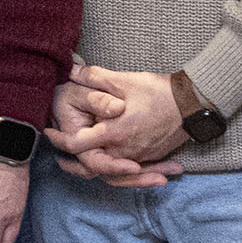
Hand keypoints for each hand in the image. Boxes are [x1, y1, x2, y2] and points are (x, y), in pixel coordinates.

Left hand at [44, 64, 185, 186]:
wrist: (191, 105)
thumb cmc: (157, 92)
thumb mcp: (123, 80)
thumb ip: (94, 77)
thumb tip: (70, 69)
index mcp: (113, 132)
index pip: (79, 145)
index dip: (60, 140)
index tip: (50, 132)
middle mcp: (123, 150)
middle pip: (92, 166)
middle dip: (73, 164)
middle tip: (59, 158)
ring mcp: (137, 157)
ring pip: (110, 174)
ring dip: (92, 171)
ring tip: (76, 166)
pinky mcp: (148, 158)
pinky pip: (128, 172)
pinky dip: (116, 173)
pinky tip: (107, 168)